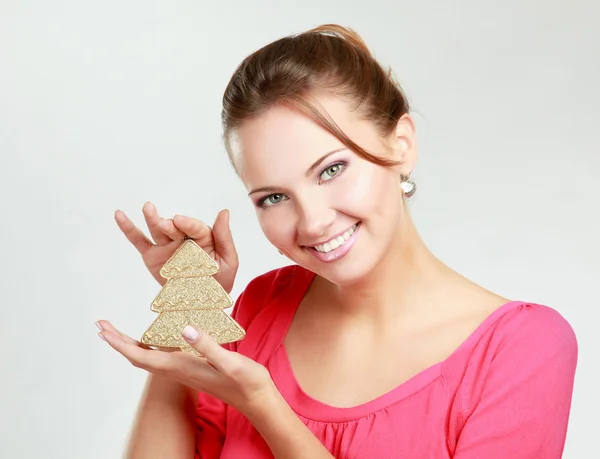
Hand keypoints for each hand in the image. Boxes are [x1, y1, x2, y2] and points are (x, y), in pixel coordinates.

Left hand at [96, 320, 275, 416]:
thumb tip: (183, 329)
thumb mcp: (229, 361)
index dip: (120, 342)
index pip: (141, 355)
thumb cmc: (245, 382)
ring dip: (129, 345)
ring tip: (117, 332)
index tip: (104, 329)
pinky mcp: (191, 369)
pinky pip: (161, 358)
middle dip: (118, 342)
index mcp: (181, 366)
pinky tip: (151, 340)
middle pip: (137, 357)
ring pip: (147, 358)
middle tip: (101, 325)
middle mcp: (177, 370)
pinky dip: (148, 347)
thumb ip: (206, 345)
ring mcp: (183, 371)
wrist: (255, 399)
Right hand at [114, 202, 237, 292]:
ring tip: (148, 208)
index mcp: (202, 237)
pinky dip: (128, 229)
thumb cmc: (220, 280)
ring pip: (157, 230)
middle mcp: (182, 239)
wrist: (204, 303)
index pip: (195, 228)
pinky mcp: (152, 256)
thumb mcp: (228, 260)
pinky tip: (120, 215)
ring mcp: (166, 246)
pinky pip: (139, 241)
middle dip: (170, 225)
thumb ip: (224, 237)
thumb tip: (224, 212)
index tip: (180, 221)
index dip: (188, 224)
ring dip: (152, 218)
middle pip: (175, 228)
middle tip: (165, 224)